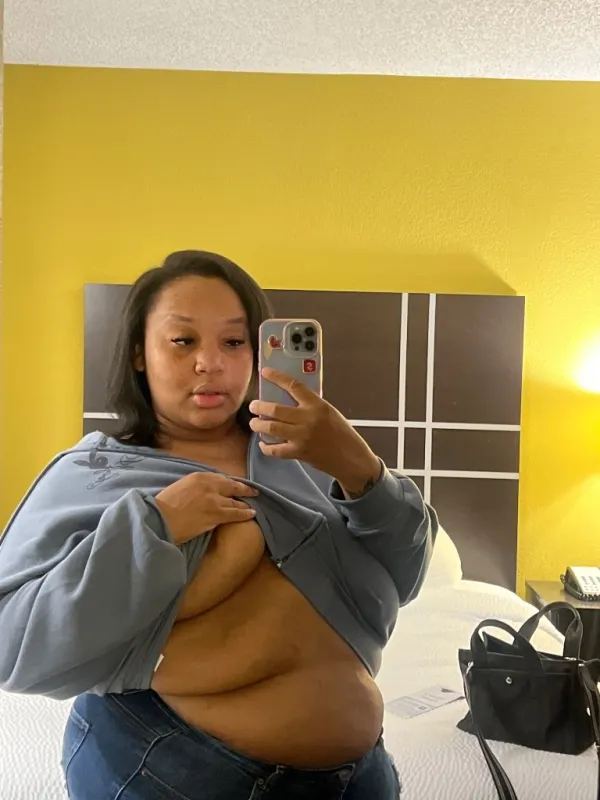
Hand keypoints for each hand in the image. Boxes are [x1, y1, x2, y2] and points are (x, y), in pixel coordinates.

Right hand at [155, 472, 258, 544]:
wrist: (161, 520)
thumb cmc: (165, 505)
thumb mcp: (181, 486)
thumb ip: (196, 486)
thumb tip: (207, 490)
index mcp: (199, 477)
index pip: (221, 478)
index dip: (230, 483)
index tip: (236, 485)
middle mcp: (210, 486)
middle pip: (232, 486)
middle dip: (244, 489)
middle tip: (254, 491)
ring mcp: (215, 500)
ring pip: (236, 502)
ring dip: (245, 504)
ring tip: (252, 506)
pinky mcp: (217, 515)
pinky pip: (235, 514)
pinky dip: (245, 514)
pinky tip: (251, 514)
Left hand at [249, 368, 382, 496]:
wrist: (350, 458)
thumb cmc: (342, 434)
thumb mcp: (329, 412)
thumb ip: (310, 405)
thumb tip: (288, 400)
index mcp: (317, 405)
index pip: (293, 386)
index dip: (277, 377)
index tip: (265, 373)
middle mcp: (308, 419)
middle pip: (275, 409)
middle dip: (259, 407)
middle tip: (253, 406)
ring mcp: (302, 437)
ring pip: (271, 428)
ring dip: (258, 425)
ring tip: (254, 423)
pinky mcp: (298, 452)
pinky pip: (275, 450)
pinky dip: (266, 447)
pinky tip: (264, 443)